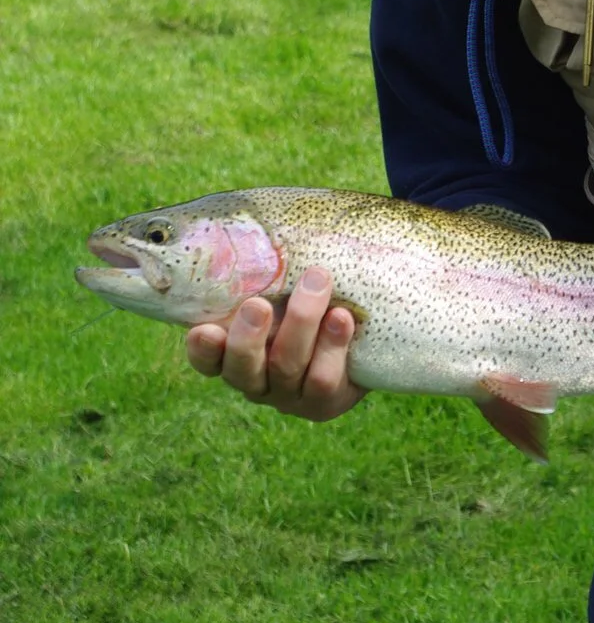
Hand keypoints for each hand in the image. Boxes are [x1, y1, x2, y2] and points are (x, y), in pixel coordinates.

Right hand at [185, 264, 365, 421]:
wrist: (360, 336)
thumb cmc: (309, 296)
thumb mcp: (284, 282)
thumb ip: (267, 266)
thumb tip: (260, 219)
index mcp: (234, 352)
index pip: (207, 358)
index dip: (203, 349)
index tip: (203, 330)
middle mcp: (255, 379)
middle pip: (241, 368)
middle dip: (248, 337)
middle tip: (257, 304)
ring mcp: (288, 394)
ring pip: (286, 366)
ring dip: (301, 322)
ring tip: (317, 282)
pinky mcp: (323, 402)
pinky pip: (323, 379)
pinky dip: (332, 344)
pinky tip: (343, 317)